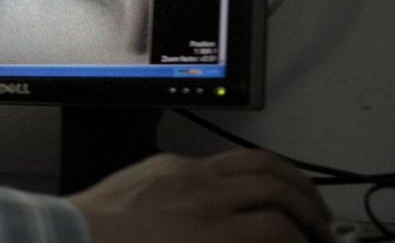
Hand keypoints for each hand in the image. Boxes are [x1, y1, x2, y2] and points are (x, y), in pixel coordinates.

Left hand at [67, 149, 332, 242]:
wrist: (71, 238)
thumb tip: (265, 241)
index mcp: (211, 231)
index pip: (281, 229)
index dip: (305, 241)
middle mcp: (205, 195)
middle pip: (279, 187)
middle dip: (311, 208)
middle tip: (323, 227)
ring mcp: (186, 172)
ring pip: (255, 161)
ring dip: (289, 179)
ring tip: (304, 198)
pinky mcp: (166, 162)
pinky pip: (218, 160)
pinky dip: (246, 171)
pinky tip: (251, 187)